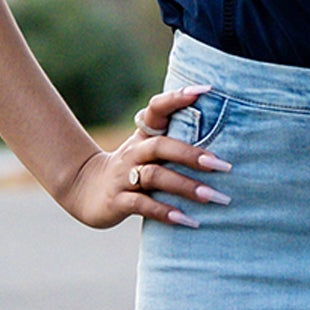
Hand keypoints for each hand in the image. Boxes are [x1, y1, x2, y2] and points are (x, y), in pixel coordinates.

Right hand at [62, 85, 231, 230]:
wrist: (86, 189)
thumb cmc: (133, 166)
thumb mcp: (148, 148)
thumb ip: (176, 138)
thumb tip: (222, 132)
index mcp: (144, 135)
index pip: (157, 109)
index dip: (177, 98)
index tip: (204, 90)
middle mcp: (134, 152)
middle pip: (161, 146)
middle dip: (192, 155)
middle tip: (222, 165)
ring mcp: (124, 176)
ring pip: (155, 176)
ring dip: (185, 187)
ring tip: (212, 196)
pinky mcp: (118, 201)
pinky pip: (143, 206)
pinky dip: (165, 212)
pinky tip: (187, 220)